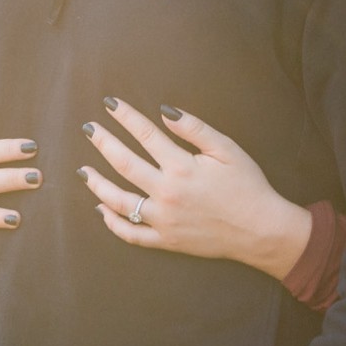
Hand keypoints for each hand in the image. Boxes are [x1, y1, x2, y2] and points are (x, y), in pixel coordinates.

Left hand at [79, 99, 313, 281]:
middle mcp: (167, 193)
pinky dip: (112, 223)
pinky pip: (131, 234)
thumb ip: (194, 129)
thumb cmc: (248, 186)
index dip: (125, 116)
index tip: (110, 104)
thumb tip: (164, 112)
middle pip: (124, 163)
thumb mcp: (227, 150)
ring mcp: (163, 220)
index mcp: (182, 167)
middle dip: (103, 142)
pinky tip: (101, 209)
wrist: (260, 230)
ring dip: (97, 184)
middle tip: (88, 129)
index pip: (145, 134)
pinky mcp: (166, 240)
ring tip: (84, 171)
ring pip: (118, 201)